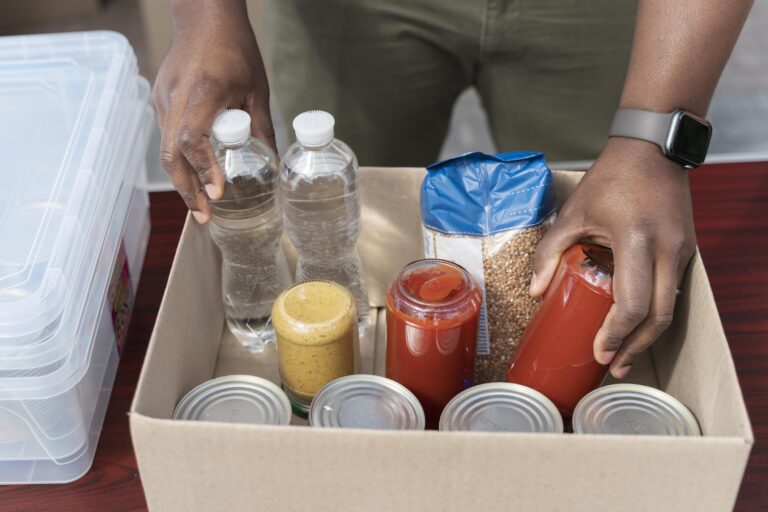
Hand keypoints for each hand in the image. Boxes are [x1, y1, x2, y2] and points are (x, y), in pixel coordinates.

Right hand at [153, 2, 274, 223]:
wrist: (204, 17)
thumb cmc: (235, 49)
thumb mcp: (257, 89)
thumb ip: (262, 128)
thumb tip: (274, 165)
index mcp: (203, 91)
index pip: (193, 137)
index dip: (204, 168)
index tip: (218, 192)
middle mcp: (177, 97)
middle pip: (171, 154)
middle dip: (187, 189)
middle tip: (204, 216)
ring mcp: (163, 99)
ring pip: (166, 149)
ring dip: (182, 180)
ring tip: (200, 207)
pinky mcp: (160, 101)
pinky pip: (167, 137)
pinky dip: (180, 161)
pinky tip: (194, 178)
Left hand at [531, 137, 696, 378]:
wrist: (651, 149)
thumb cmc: (609, 179)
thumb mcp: (572, 214)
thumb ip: (549, 253)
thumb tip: (534, 292)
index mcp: (636, 241)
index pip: (632, 304)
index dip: (616, 334)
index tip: (600, 353)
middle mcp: (666, 251)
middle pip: (659, 316)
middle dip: (636, 347)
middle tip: (614, 367)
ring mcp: (681, 251)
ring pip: (670, 308)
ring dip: (648, 335)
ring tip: (625, 355)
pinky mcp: (686, 250)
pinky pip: (671, 290)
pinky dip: (655, 313)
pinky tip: (637, 325)